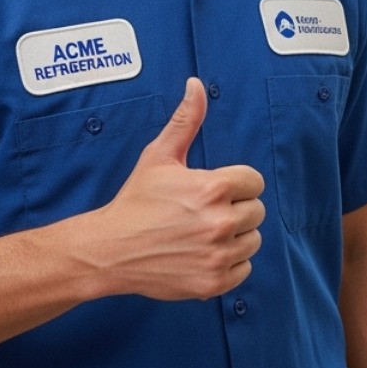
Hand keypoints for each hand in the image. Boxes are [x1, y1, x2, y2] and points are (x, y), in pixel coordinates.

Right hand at [90, 77, 264, 299]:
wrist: (109, 250)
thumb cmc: (136, 201)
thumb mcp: (159, 157)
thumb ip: (185, 121)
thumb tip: (196, 84)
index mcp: (213, 189)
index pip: (254, 182)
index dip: (235, 185)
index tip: (212, 191)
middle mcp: (220, 223)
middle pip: (256, 211)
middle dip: (235, 210)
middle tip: (203, 214)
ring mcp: (217, 255)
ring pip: (253, 240)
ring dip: (235, 238)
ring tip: (202, 234)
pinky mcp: (214, 282)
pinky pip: (244, 269)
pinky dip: (229, 264)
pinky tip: (203, 255)